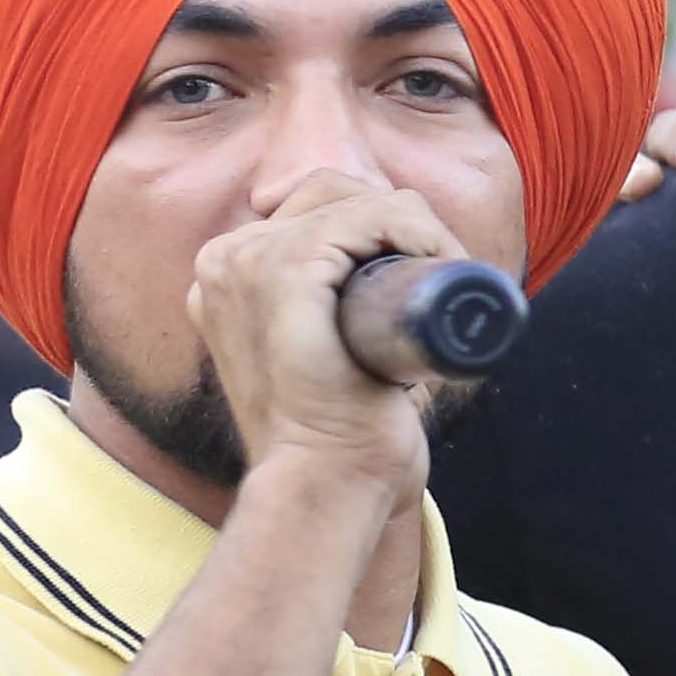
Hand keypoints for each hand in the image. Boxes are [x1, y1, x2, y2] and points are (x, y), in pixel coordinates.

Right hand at [185, 163, 449, 508]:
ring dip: (420, 230)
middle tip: (445, 276)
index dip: (381, 229)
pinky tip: (442, 263)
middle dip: (400, 223)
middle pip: (332, 193)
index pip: (313, 210)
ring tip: (449, 278)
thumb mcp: (335, 363)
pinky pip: (370, 215)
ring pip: (359, 201)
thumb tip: (410, 306)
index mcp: (230, 278)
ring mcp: (248, 260)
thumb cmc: (341, 436)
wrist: (327, 483)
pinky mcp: (285, 269)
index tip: (426, 272)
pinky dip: (419, 231)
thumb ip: (348, 327)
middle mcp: (225, 260)